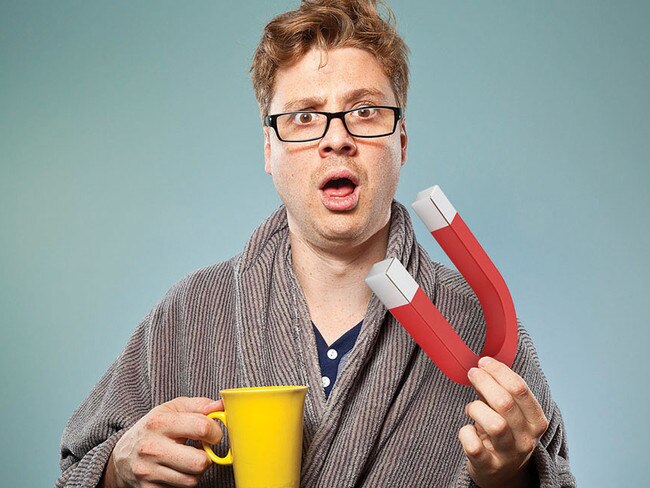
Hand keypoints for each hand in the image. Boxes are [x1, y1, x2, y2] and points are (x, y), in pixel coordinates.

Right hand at [103, 396, 223, 487]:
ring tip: (187, 459)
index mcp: (160, 423)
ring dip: (196, 471)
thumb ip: (200, 405)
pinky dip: (183, 481)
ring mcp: (148, 471)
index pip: (202, 428)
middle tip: (201, 450)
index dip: (215, 431)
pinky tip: (176, 470)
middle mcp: (152, 448)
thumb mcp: (173, 409)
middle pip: (199, 462)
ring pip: (192, 480)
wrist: (122, 457)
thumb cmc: (154, 429)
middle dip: (207, 457)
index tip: (212, 433)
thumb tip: (221, 405)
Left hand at [458, 357, 547, 487]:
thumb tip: (481, 367)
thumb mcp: (508, 413)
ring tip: (471, 407)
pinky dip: (466, 433)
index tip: (483, 362)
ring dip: (476, 408)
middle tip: (472, 374)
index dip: (499, 371)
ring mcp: (508, 455)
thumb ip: (497, 390)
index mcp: (536, 421)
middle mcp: (526, 439)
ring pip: (495, 425)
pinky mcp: (488, 466)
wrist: (502, 473)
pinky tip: (468, 429)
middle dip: (485, 382)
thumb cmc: (504, 434)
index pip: (520, 389)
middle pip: (505, 403)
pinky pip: (474, 446)